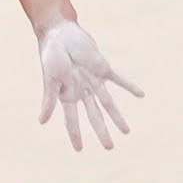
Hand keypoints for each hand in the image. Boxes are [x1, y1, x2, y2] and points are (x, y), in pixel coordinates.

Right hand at [38, 21, 143, 149]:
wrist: (60, 32)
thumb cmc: (51, 56)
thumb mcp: (49, 79)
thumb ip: (49, 100)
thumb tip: (42, 122)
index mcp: (67, 95)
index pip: (73, 120)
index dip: (76, 135)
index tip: (79, 149)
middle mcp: (82, 91)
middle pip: (94, 116)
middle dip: (102, 132)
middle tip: (109, 147)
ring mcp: (93, 81)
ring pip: (108, 103)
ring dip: (117, 117)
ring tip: (127, 132)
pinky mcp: (102, 68)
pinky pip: (118, 80)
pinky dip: (129, 87)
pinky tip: (141, 95)